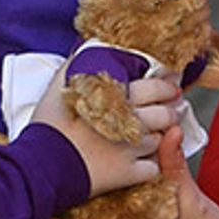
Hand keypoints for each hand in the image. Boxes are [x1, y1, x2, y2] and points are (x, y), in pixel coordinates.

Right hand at [30, 67, 180, 195]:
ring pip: (161, 139)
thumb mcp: (60, 86)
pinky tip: (145, 159)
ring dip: (162, 134)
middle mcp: (129, 121)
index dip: (167, 83)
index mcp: (116, 97)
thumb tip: (91, 45)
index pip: (154, 86)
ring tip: (161, 130)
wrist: (43, 165)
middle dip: (172, 108)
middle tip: (175, 104)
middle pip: (164, 112)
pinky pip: (152, 167)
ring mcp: (131, 148)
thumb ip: (78, 62)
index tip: (172, 82)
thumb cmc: (49, 126)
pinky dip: (151, 163)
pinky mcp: (128, 173)